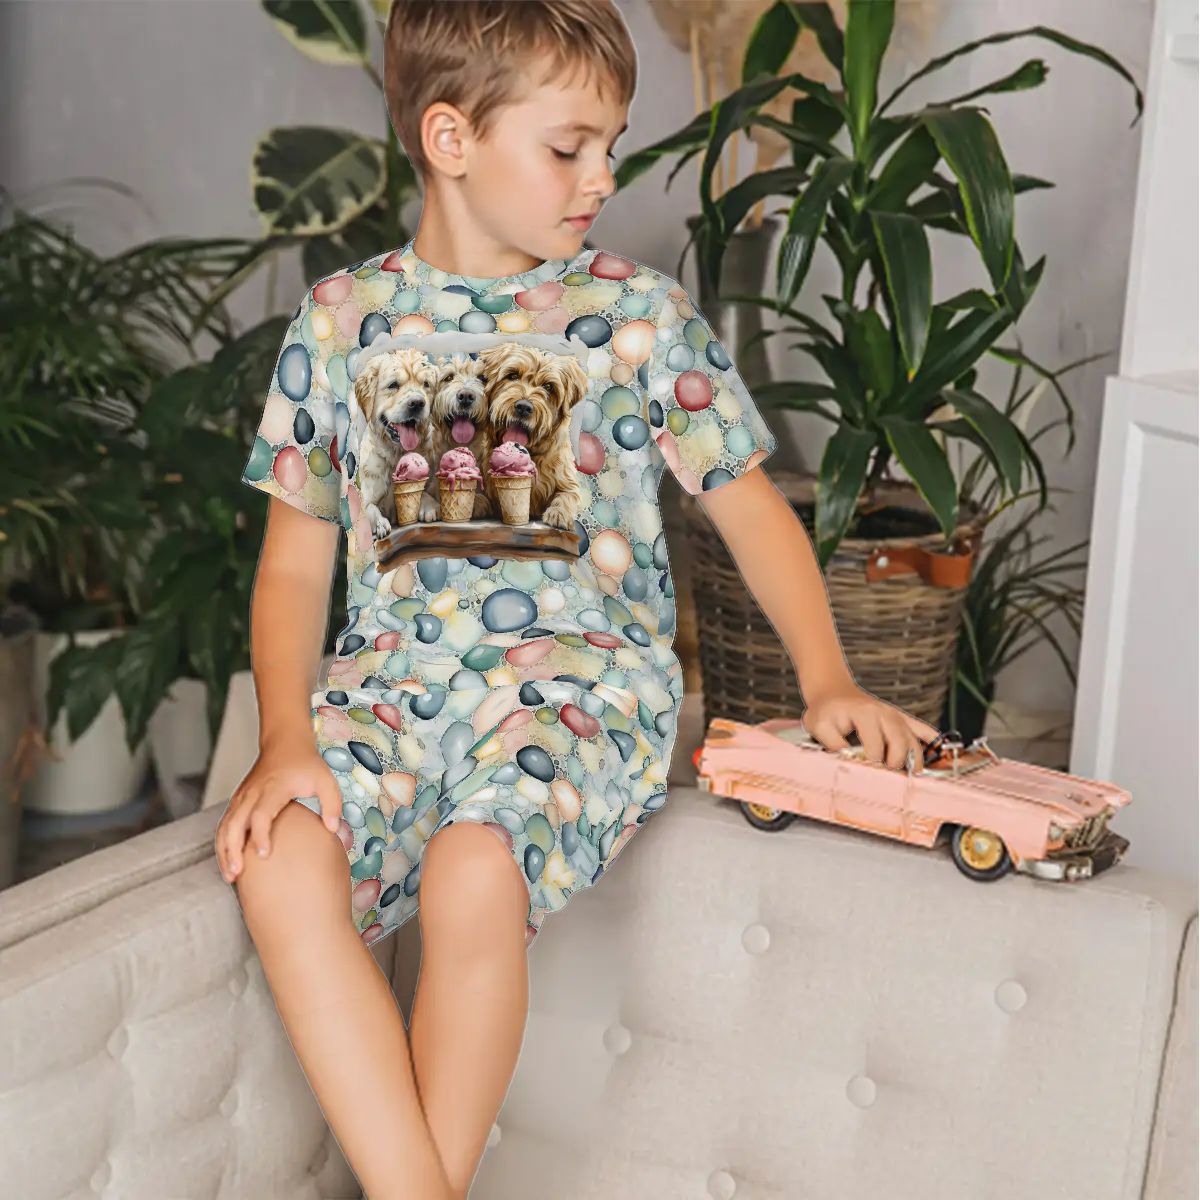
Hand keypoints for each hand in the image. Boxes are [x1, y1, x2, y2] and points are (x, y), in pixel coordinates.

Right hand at [215, 739, 343, 883]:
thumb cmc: (306, 764)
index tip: (263, 854)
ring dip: (224, 851)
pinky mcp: (237, 801)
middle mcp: (253, 793)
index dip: (260, 834)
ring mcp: (242, 797)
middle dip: (233, 850)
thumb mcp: (326, 780)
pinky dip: (222, 844)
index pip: (261, 813)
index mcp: (273, 788)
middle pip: (235, 823)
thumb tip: (332, 829)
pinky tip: (230, 863)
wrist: (285, 743)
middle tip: (237, 875)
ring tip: (230, 876)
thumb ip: (332, 804)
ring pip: (225, 826)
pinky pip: (224, 824)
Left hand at [801, 681, 939, 773]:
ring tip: (907, 779)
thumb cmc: (826, 711)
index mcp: (865, 715)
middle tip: (887, 781)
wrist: (834, 692)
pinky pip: (924, 730)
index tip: (864, 776)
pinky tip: (938, 757)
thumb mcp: (819, 726)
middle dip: (896, 766)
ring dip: (913, 762)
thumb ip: (833, 745)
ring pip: (915, 742)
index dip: (871, 766)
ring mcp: (897, 717)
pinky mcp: (903, 719)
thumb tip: (849, 764)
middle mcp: (886, 714)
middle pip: (901, 744)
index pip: (875, 747)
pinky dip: (933, 743)